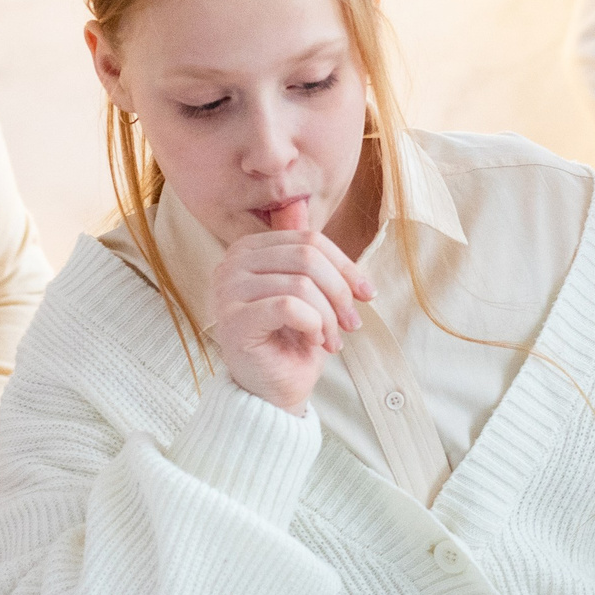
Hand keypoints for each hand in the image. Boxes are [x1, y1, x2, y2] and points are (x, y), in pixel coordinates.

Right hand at [206, 200, 371, 415]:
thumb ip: (303, 252)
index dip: (345, 266)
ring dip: (329, 316)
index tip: (366, 295)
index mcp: (249, 249)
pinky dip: (313, 324)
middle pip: (308, 257)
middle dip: (340, 293)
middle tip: (352, 324)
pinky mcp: (234, 320)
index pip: (309, 239)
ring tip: (331, 340)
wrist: (272, 391)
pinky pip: (289, 306)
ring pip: (302, 283)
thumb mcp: (308, 291)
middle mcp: (231, 263)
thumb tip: (300, 203)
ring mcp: (227, 291)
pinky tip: (314, 341)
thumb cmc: (292, 340)